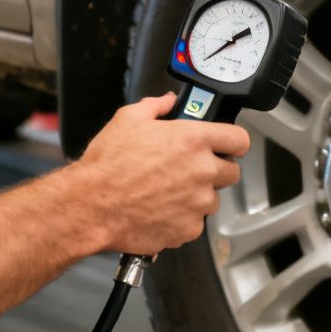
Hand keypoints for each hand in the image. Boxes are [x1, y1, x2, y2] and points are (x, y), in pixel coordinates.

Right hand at [69, 94, 250, 255]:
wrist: (91, 206)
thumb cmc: (107, 165)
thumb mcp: (128, 119)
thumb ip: (155, 106)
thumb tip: (167, 102)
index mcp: (193, 140)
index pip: (239, 139)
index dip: (233, 142)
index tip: (228, 146)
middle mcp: (202, 171)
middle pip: (231, 172)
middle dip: (216, 170)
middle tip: (191, 169)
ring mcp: (197, 203)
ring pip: (212, 200)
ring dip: (197, 196)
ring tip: (168, 192)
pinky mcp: (188, 229)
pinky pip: (194, 223)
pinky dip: (182, 219)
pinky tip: (160, 210)